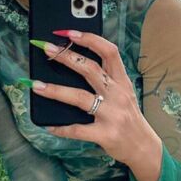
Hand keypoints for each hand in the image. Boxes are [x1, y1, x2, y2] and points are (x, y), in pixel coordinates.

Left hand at [29, 30, 156, 165]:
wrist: (143, 147)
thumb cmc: (129, 118)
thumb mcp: (124, 94)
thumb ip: (106, 80)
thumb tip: (74, 63)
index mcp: (122, 82)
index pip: (109, 52)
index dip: (89, 39)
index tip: (69, 33)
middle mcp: (118, 95)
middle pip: (90, 69)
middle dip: (66, 57)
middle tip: (47, 49)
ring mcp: (112, 115)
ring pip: (80, 97)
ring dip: (55, 90)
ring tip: (36, 85)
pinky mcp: (105, 134)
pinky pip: (78, 129)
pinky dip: (61, 128)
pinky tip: (48, 125)